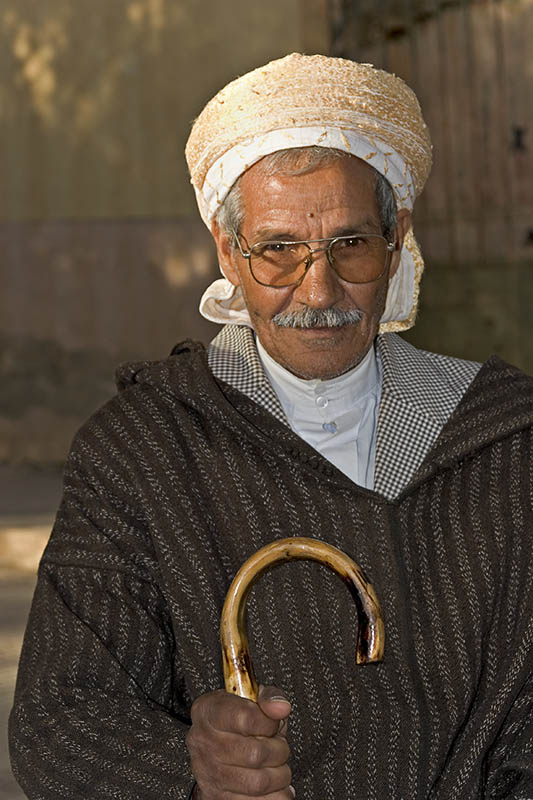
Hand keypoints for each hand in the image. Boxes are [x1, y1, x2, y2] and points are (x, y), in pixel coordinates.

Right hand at [186, 684, 293, 798]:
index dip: (269, 722)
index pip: (245, 718)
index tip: (274, 722)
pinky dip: (276, 795)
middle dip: (279, 750)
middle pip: (255, 754)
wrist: (217, 750)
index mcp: (208, 710)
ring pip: (258, 782)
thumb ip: (268, 698)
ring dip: (279, 775)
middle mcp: (203, 741)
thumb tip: (281, 707)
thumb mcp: (252, 700)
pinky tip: (275, 785)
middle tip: (279, 745)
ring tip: (278, 765)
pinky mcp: (217, 797)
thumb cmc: (238, 722)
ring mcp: (208, 773)